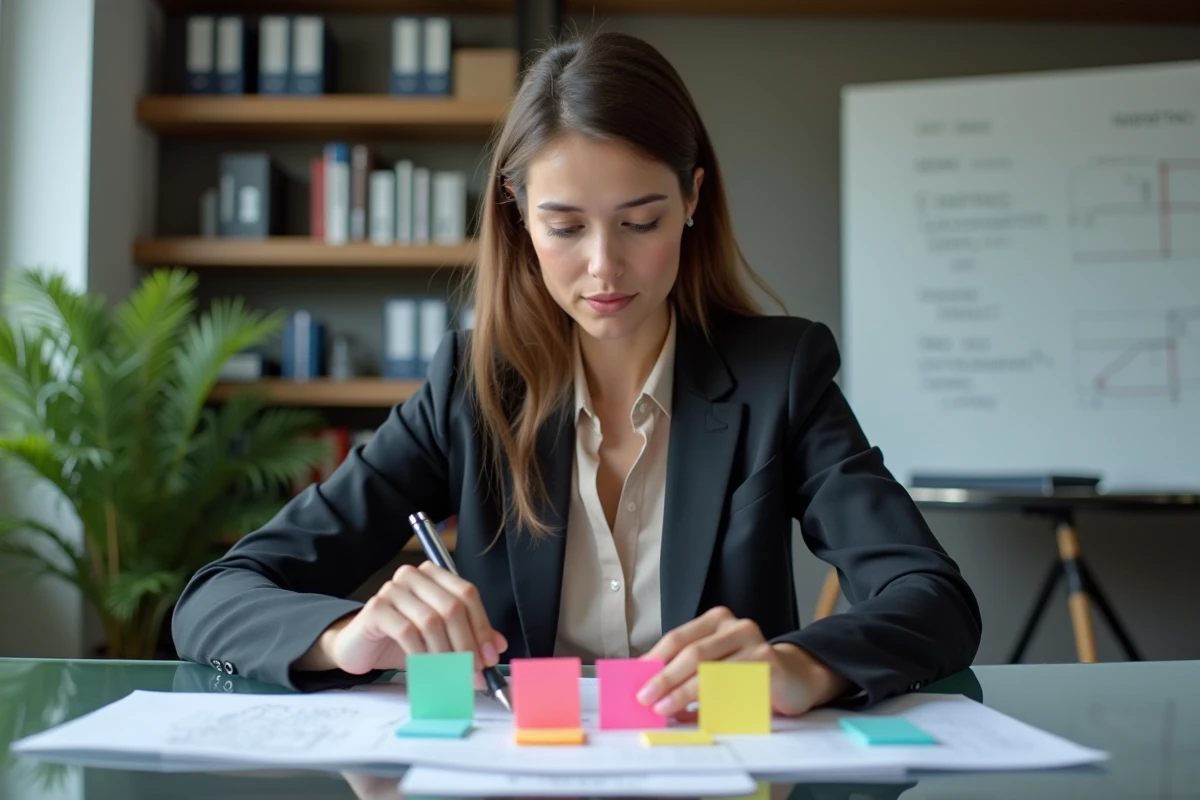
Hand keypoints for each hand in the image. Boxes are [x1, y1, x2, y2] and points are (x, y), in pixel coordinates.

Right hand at [317, 562, 506, 685]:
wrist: (361, 647)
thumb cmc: (403, 640)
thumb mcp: (442, 638)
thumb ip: (470, 636)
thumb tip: (498, 646)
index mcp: (434, 575)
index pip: (467, 594)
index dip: (482, 626)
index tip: (490, 657)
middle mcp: (414, 576)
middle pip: (452, 607)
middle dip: (467, 644)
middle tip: (475, 673)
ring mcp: (392, 589)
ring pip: (432, 621)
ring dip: (447, 654)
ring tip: (453, 676)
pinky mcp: (376, 609)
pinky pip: (408, 632)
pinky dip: (422, 655)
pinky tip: (427, 670)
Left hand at [636, 606, 849, 717]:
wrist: (796, 679)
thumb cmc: (748, 673)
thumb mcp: (716, 668)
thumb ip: (687, 676)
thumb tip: (652, 694)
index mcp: (716, 621)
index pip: (678, 637)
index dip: (655, 658)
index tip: (637, 679)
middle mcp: (734, 626)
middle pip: (691, 651)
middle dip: (664, 677)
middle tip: (645, 697)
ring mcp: (754, 641)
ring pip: (710, 668)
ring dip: (683, 691)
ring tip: (664, 708)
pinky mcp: (768, 663)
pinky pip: (733, 684)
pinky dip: (712, 701)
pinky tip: (699, 713)